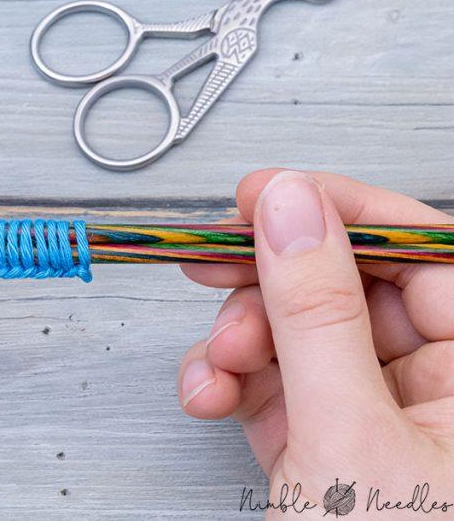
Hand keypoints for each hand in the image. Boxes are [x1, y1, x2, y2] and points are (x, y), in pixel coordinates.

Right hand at [177, 169, 453, 514]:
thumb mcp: (347, 433)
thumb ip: (316, 315)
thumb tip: (292, 209)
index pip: (418, 252)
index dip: (340, 213)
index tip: (268, 196)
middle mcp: (434, 390)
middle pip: (344, 289)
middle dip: (266, 286)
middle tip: (214, 263)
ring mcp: (373, 417)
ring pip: (295, 334)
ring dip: (236, 341)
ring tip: (216, 363)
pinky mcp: (320, 444)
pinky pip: (270, 383)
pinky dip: (228, 382)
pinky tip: (210, 394)